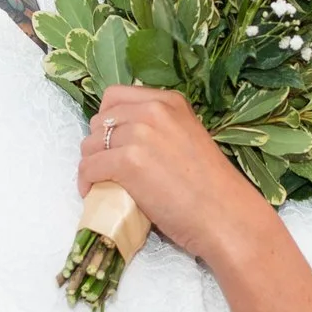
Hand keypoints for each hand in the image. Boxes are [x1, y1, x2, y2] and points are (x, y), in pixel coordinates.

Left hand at [78, 85, 272, 265]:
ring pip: (90, 144)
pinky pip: (89, 167)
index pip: (116, 96)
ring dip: (90, 163)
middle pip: (99, 120)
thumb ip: (161, 130)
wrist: (224, 215)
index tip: (110, 140)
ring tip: (99, 182)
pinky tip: (93, 193)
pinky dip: (86, 182)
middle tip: (104, 165)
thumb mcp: (188, 138)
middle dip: (97, 143)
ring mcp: (140, 134)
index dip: (107, 120)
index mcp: (169, 102)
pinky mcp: (127, 161)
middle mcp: (153, 111)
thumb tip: (125, 138)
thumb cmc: (211, 187)